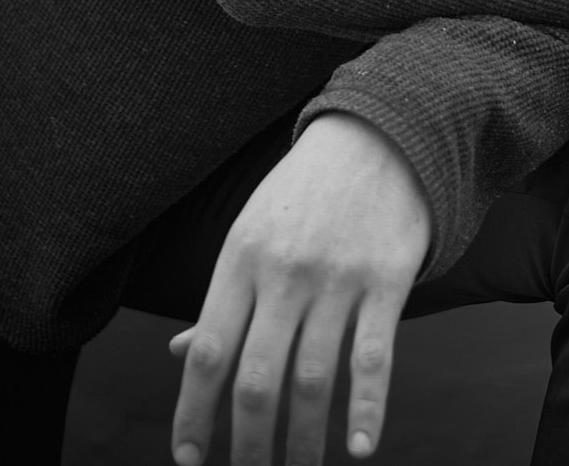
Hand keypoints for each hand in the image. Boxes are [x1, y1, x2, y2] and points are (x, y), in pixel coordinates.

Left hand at [169, 112, 430, 465]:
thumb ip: (224, 296)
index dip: (193, 414)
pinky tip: (359, 447)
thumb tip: (182, 356)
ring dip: (303, 443)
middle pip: (257, 379)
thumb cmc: (304, 191)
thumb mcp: (251, 230)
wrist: (378, 134)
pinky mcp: (387, 278)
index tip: (189, 459)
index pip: (208, 352)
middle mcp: (285, 271)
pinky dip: (367, 408)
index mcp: (241, 258)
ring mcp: (338, 276)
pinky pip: (374, 356)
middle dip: (248, 445)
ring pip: (312, 380)